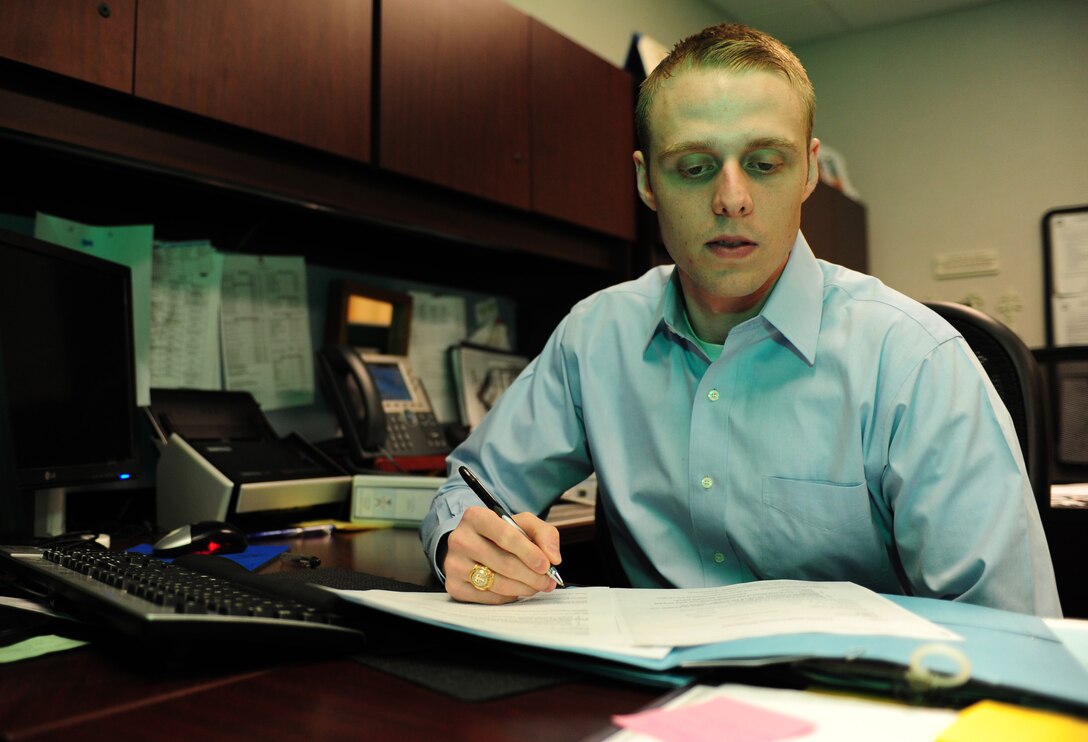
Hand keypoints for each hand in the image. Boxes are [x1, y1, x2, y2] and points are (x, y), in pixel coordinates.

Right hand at [442, 506, 561, 603]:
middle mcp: (460, 539)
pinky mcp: (453, 586)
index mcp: (476, 517)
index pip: (505, 536)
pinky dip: (508, 597)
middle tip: (548, 582)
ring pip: (497, 583)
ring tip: (537, 586)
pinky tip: (516, 590)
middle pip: (503, 563)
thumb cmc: (501, 534)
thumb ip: (544, 534)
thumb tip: (553, 558)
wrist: (472, 545)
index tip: (547, 565)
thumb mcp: (523, 523)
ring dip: (523, 588)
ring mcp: (453, 564)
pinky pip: (488, 597)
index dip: (529, 553)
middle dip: (532, 576)